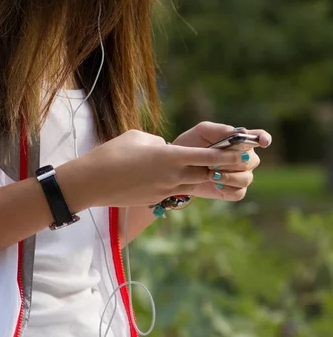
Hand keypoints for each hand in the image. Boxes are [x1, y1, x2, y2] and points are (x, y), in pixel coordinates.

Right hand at [57, 129, 249, 210]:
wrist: (91, 183)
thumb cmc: (111, 154)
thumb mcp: (138, 137)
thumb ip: (158, 142)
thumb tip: (166, 148)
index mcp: (170, 157)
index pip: (207, 157)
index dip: (228, 156)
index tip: (245, 154)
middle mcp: (172, 176)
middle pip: (206, 174)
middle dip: (224, 169)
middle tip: (242, 164)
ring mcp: (164, 190)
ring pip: (193, 184)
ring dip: (206, 179)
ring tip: (219, 173)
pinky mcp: (155, 198)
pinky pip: (176, 190)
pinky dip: (183, 184)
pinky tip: (181, 179)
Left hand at [172, 121, 271, 200]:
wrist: (176, 166)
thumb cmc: (191, 144)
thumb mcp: (202, 132)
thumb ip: (220, 130)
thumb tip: (241, 131)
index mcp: (241, 141)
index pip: (260, 137)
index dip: (264, 139)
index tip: (263, 142)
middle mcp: (244, 158)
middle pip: (252, 160)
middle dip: (233, 161)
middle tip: (213, 162)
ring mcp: (240, 176)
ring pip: (246, 178)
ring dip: (230, 177)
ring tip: (211, 174)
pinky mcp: (233, 191)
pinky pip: (239, 193)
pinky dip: (228, 189)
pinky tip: (215, 184)